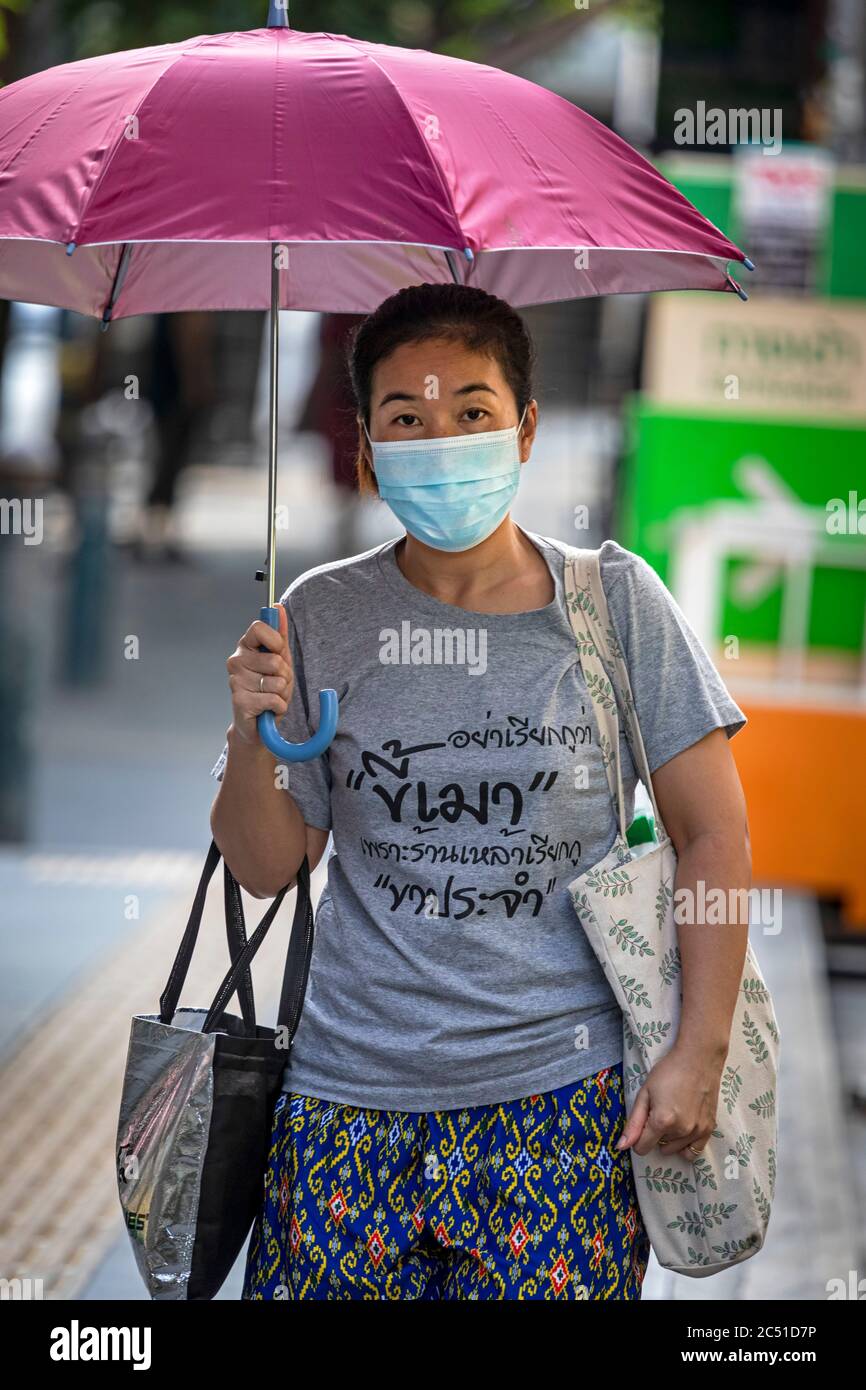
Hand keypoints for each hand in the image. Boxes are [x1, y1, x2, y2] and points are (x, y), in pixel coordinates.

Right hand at [226, 604, 293, 743]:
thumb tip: (278, 607)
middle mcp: (236, 661)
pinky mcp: (240, 701)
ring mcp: (236, 681)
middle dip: (285, 675)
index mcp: (245, 647)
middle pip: (275, 659)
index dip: (276, 641)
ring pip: (277, 682)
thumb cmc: (268, 689)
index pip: (259, 628)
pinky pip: (274, 700)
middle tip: (277, 683)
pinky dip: (279, 706)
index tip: (279, 652)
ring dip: (282, 693)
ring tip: (272, 696)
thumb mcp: (280, 659)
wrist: (258, 724)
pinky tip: (269, 708)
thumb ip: (279, 634)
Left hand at [615, 1041, 725, 1159]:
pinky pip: (694, 1151)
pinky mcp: (709, 1129)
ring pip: (675, 1149)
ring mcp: (697, 1131)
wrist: (698, 1059)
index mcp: (662, 1121)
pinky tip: (683, 1129)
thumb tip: (622, 1146)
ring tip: (673, 1115)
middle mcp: (681, 1131)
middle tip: (660, 1111)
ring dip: (670, 1138)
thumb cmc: (668, 1072)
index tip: (642, 1122)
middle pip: (659, 1147)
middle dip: (655, 1134)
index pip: (642, 1148)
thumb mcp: (644, 1093)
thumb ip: (633, 1122)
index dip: (638, 1138)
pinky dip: (685, 1145)